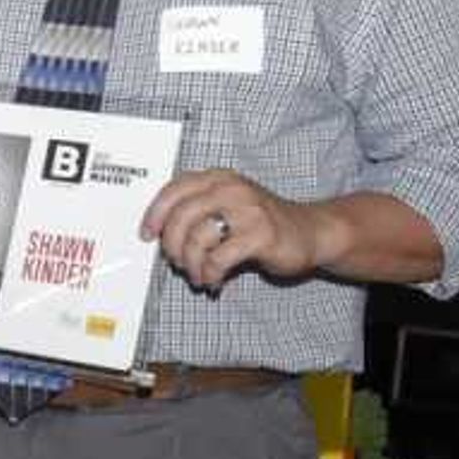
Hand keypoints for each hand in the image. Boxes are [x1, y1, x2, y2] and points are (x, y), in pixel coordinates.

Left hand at [144, 169, 324, 290]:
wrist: (311, 232)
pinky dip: (209, 274)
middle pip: (180, 217)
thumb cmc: (262, 222)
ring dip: (190, 265)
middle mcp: (231, 189)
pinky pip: (217, 259)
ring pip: (196, 240)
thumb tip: (158, 233)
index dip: (154, 214)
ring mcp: (247, 211)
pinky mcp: (259, 235)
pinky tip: (214, 279)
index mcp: (218, 179)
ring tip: (199, 274)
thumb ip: (196, 210)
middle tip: (177, 262)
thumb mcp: (227, 205)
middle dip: (171, 246)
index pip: (173, 190)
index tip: (147, 235)